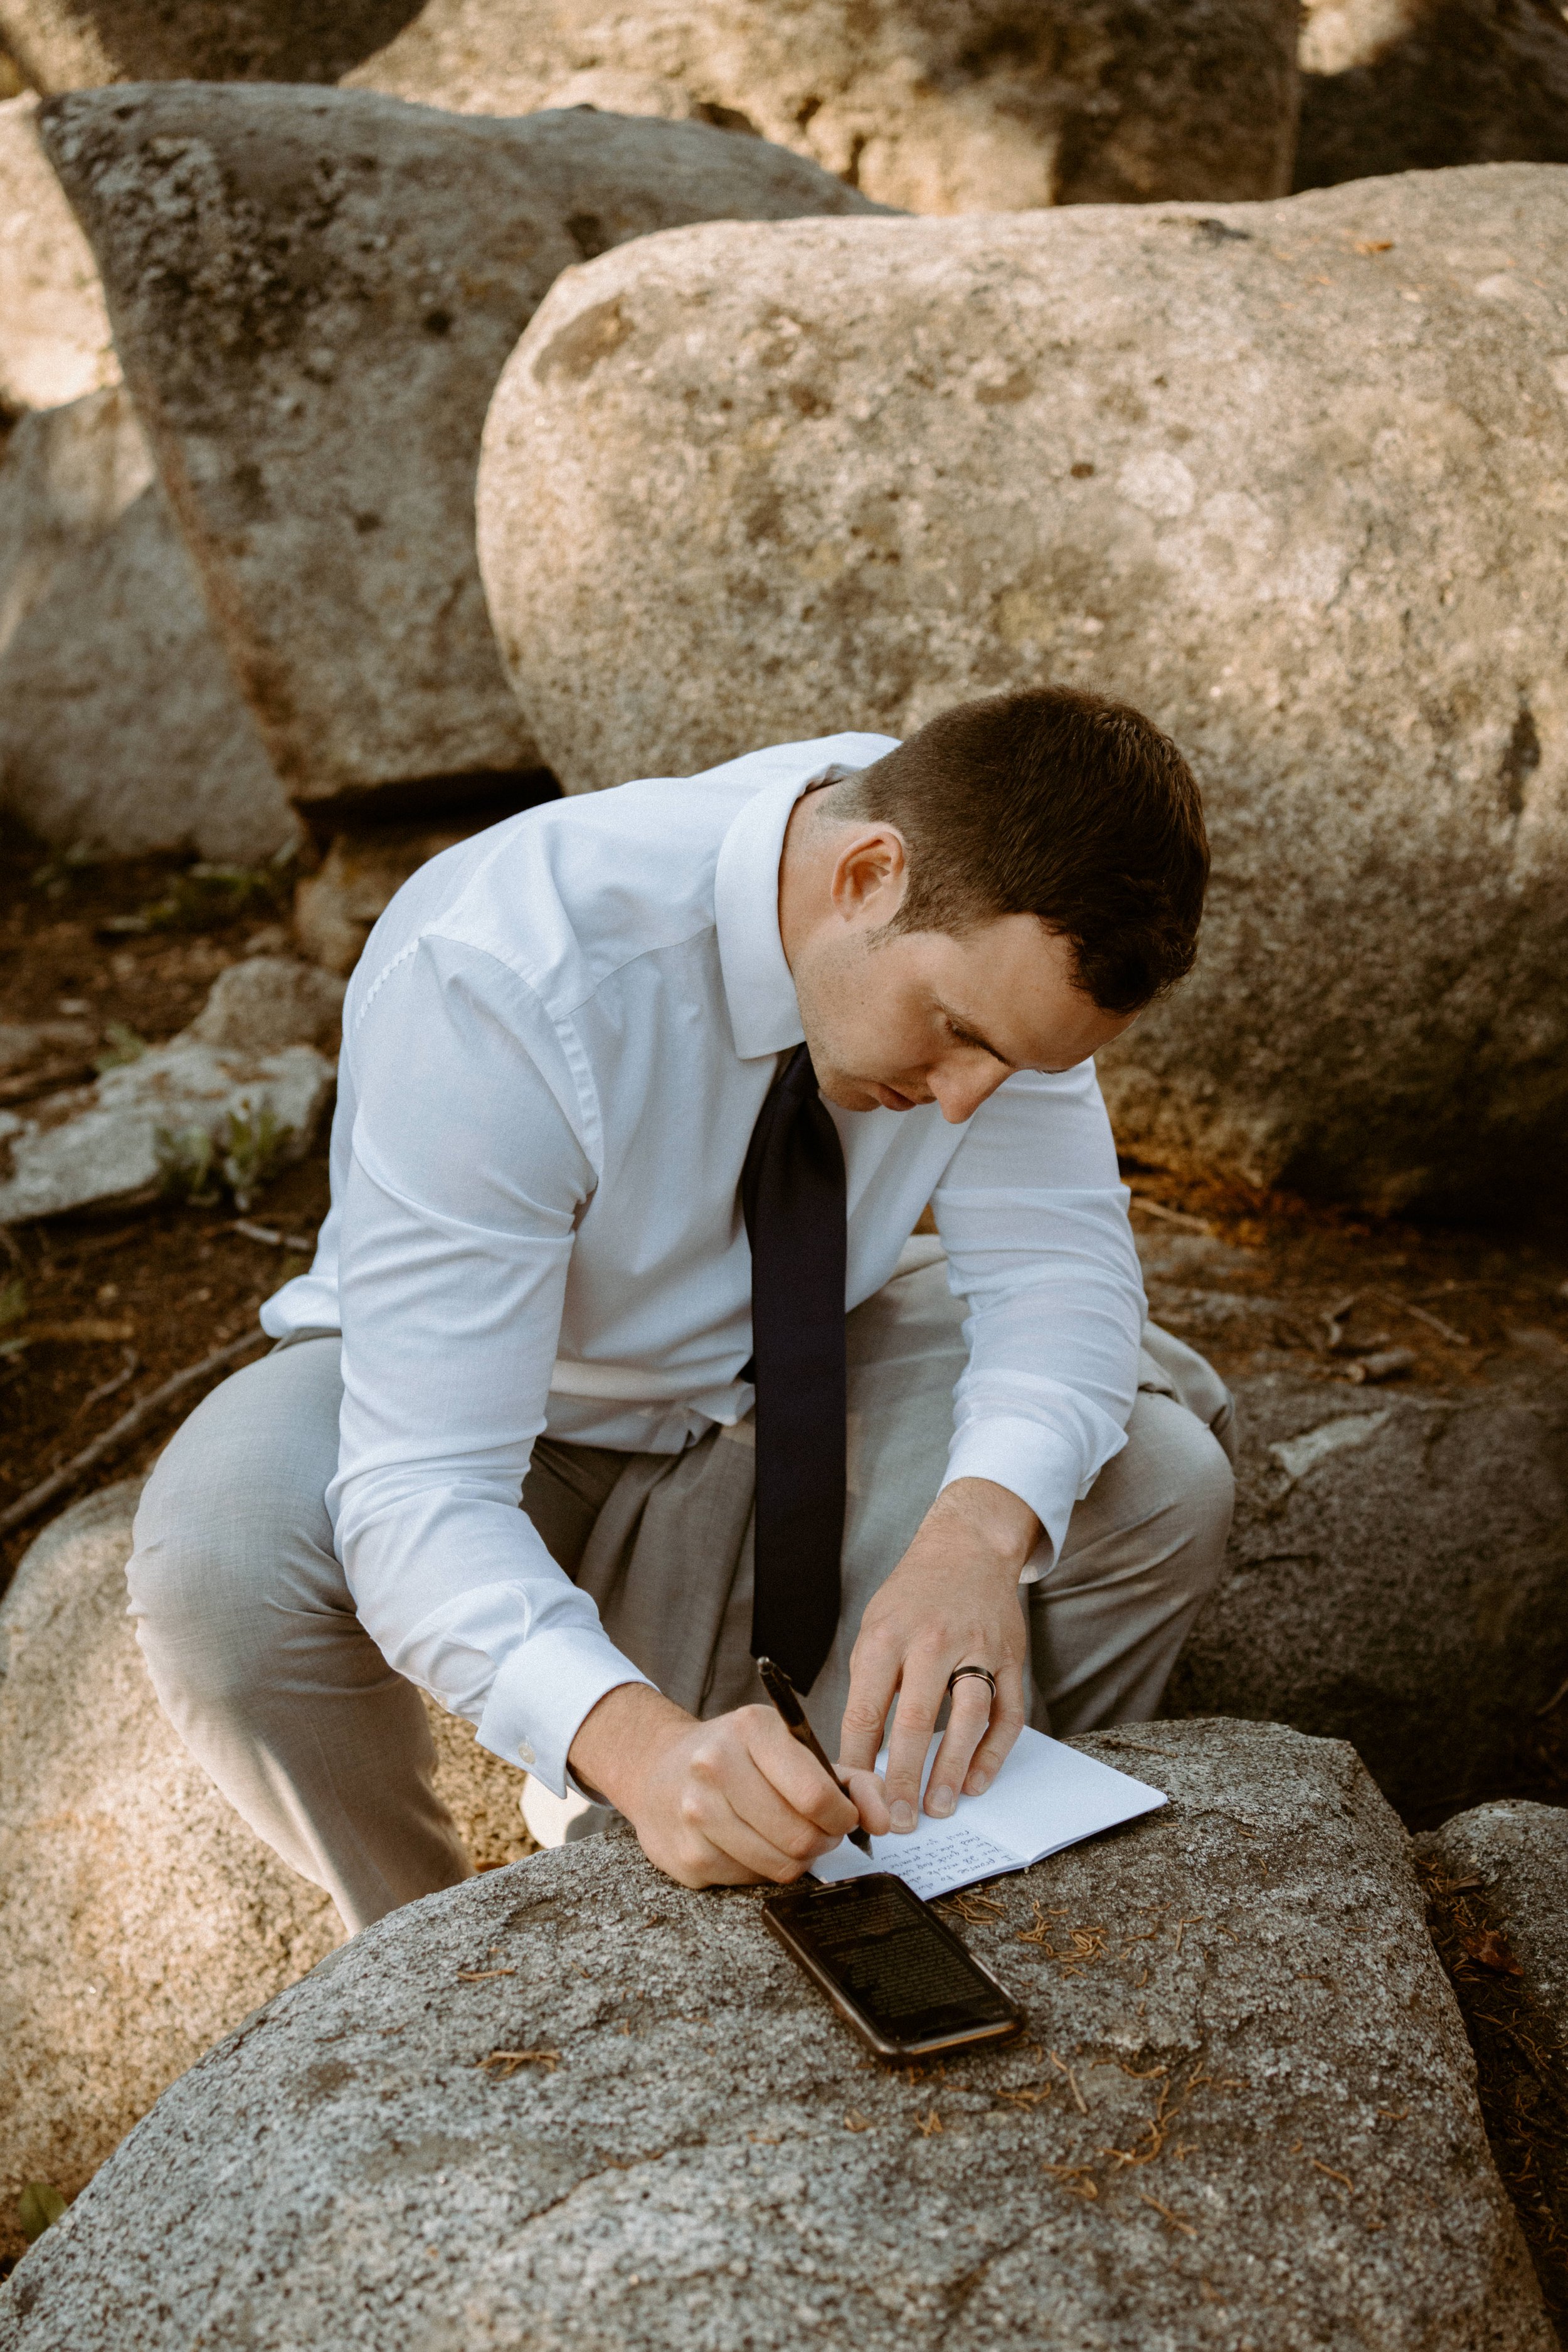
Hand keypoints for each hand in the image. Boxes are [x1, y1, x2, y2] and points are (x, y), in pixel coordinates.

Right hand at [568, 1682, 885, 1887]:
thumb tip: (885, 1821)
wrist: (659, 1770)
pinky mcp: (686, 1858)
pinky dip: (761, 1869)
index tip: (842, 1816)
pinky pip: (750, 1881)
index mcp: (751, 1728)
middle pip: (800, 1837)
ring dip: (795, 1859)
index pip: (816, 1794)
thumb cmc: (741, 1758)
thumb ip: (852, 1780)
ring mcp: (695, 1813)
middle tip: (817, 1831)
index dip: (842, 1816)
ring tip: (785, 1836)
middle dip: (821, 1840)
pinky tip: (749, 1844)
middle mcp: (715, 1765)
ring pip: (779, 1866)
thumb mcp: (794, 1748)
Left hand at [836, 1477, 1034, 1833]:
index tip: (851, 1799)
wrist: (967, 1548)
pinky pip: (1007, 1714)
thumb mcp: (874, 1628)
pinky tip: (976, 1782)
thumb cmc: (912, 1598)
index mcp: (888, 1636)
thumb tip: (858, 1756)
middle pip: (917, 1720)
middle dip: (904, 1777)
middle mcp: (933, 1641)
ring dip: (952, 1769)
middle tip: (897, 1821)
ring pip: (968, 1718)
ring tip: (938, 1808)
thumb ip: (868, 1686)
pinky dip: (993, 1753)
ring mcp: (978, 1649)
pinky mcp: (1011, 1658)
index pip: (868, 1708)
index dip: (858, 1760)